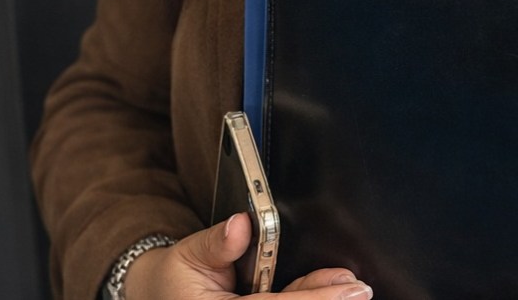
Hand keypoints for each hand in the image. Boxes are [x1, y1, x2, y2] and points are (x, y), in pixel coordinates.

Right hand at [125, 213, 372, 299]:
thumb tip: (240, 224)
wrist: (157, 297)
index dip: (312, 297)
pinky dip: (307, 298)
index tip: (346, 287)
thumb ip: (216, 243)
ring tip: (351, 289)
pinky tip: (330, 291)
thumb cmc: (174, 278)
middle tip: (359, 289)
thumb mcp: (188, 254)